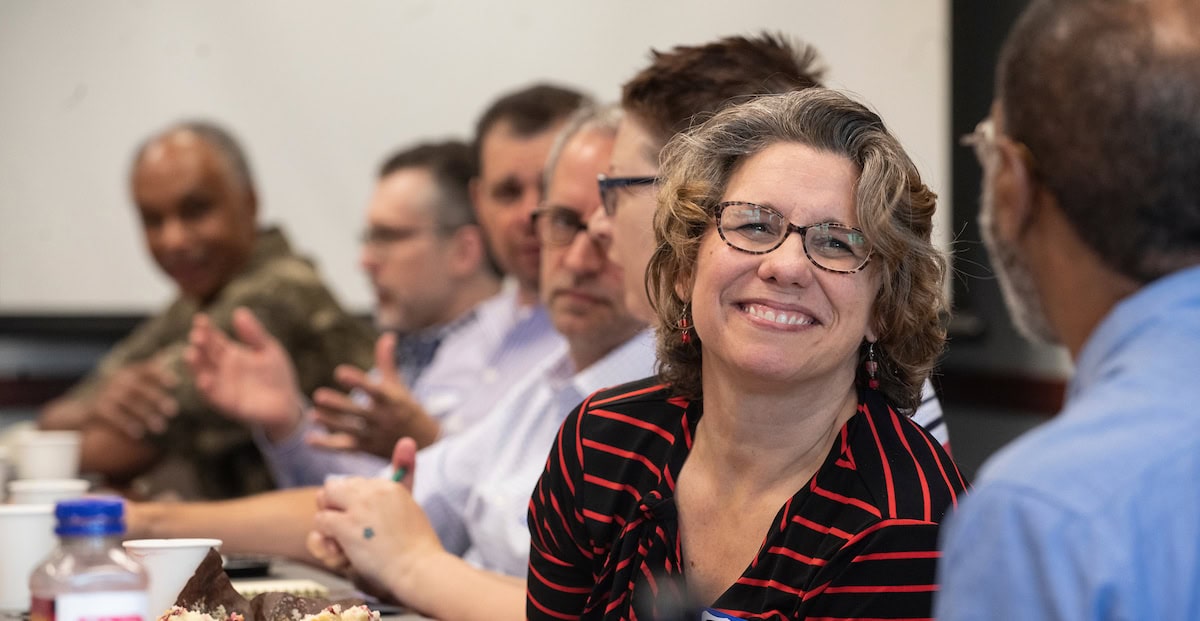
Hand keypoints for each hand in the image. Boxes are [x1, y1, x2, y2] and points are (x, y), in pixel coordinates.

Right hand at [90, 356, 177, 438]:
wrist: (84, 412)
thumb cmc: (118, 399)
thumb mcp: (132, 386)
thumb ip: (151, 381)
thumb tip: (180, 376)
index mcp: (130, 372)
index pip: (146, 369)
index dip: (161, 374)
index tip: (176, 384)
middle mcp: (117, 380)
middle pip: (139, 387)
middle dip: (157, 398)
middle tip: (174, 411)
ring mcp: (106, 394)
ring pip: (128, 403)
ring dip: (146, 415)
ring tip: (161, 427)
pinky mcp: (97, 408)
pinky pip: (114, 416)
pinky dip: (127, 424)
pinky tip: (139, 433)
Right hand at [184, 308, 303, 441]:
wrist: (287, 403)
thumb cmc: (276, 375)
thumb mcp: (268, 349)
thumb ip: (254, 334)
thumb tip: (239, 312)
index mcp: (230, 354)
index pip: (214, 339)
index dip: (206, 329)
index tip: (200, 319)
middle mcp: (222, 369)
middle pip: (206, 355)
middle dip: (200, 345)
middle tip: (196, 335)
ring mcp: (223, 387)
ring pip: (204, 374)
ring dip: (196, 366)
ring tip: (191, 354)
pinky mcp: (228, 404)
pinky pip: (214, 397)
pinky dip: (208, 390)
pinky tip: (204, 380)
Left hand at [307, 334, 438, 456]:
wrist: (424, 443)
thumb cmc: (406, 409)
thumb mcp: (399, 387)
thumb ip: (388, 363)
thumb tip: (387, 336)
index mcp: (391, 401)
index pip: (374, 391)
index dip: (358, 382)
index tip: (340, 372)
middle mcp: (383, 418)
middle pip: (358, 412)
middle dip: (339, 406)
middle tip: (318, 396)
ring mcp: (375, 435)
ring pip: (350, 430)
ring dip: (331, 424)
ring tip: (312, 416)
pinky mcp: (367, 449)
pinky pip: (347, 447)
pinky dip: (328, 446)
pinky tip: (310, 439)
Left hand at [308, 438, 430, 601]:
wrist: (419, 569)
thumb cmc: (417, 545)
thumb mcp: (409, 504)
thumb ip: (405, 474)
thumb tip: (405, 438)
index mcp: (389, 485)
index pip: (355, 483)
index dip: (354, 504)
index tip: (367, 524)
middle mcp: (373, 490)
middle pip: (336, 487)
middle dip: (336, 507)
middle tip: (348, 530)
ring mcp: (359, 507)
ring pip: (324, 500)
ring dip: (328, 523)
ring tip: (344, 541)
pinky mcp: (347, 526)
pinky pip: (321, 521)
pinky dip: (325, 538)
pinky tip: (341, 549)